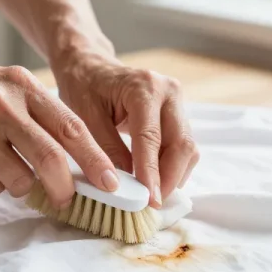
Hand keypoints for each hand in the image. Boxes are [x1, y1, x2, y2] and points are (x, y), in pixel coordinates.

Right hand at [0, 54, 119, 207]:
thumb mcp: (2, 83)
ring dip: (20, 185)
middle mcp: (2, 107)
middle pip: (52, 159)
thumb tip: (73, 157)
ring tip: (1, 165)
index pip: (71, 128)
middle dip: (66, 187)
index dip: (96, 160)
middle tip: (68, 198)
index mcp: (21, 85)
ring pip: (20, 180)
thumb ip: (36, 113)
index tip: (112, 182)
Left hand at [52, 52, 199, 207]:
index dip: (152, 173)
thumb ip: (104, 150)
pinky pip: (182, 146)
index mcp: (144, 88)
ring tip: (151, 195)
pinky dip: (172, 167)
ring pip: (187, 148)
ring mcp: (177, 102)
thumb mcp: (84, 118)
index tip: (149, 201)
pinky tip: (155, 181)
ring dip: (173, 175)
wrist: (90, 66)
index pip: (152, 138)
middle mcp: (169, 92)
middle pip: (182, 144)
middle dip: (169, 179)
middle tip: (151, 204)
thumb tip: (121, 185)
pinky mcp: (178, 113)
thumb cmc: (83, 87)